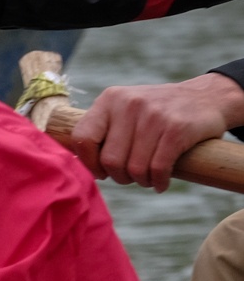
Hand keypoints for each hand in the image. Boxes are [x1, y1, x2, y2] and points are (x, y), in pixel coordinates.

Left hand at [69, 73, 243, 191]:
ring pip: (134, 168)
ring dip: (140, 181)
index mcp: (109, 99)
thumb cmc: (156, 112)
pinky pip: (157, 169)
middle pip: (110, 160)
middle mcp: (129, 104)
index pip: (82, 139)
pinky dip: (157, 182)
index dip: (88, 163)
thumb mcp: (125, 108)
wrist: (206, 97)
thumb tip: (73, 164)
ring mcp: (154, 115)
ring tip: (146, 179)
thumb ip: (103, 129)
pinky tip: (160, 183)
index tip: (101, 172)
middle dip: (119, 177)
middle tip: (129, 177)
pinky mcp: (176, 129)